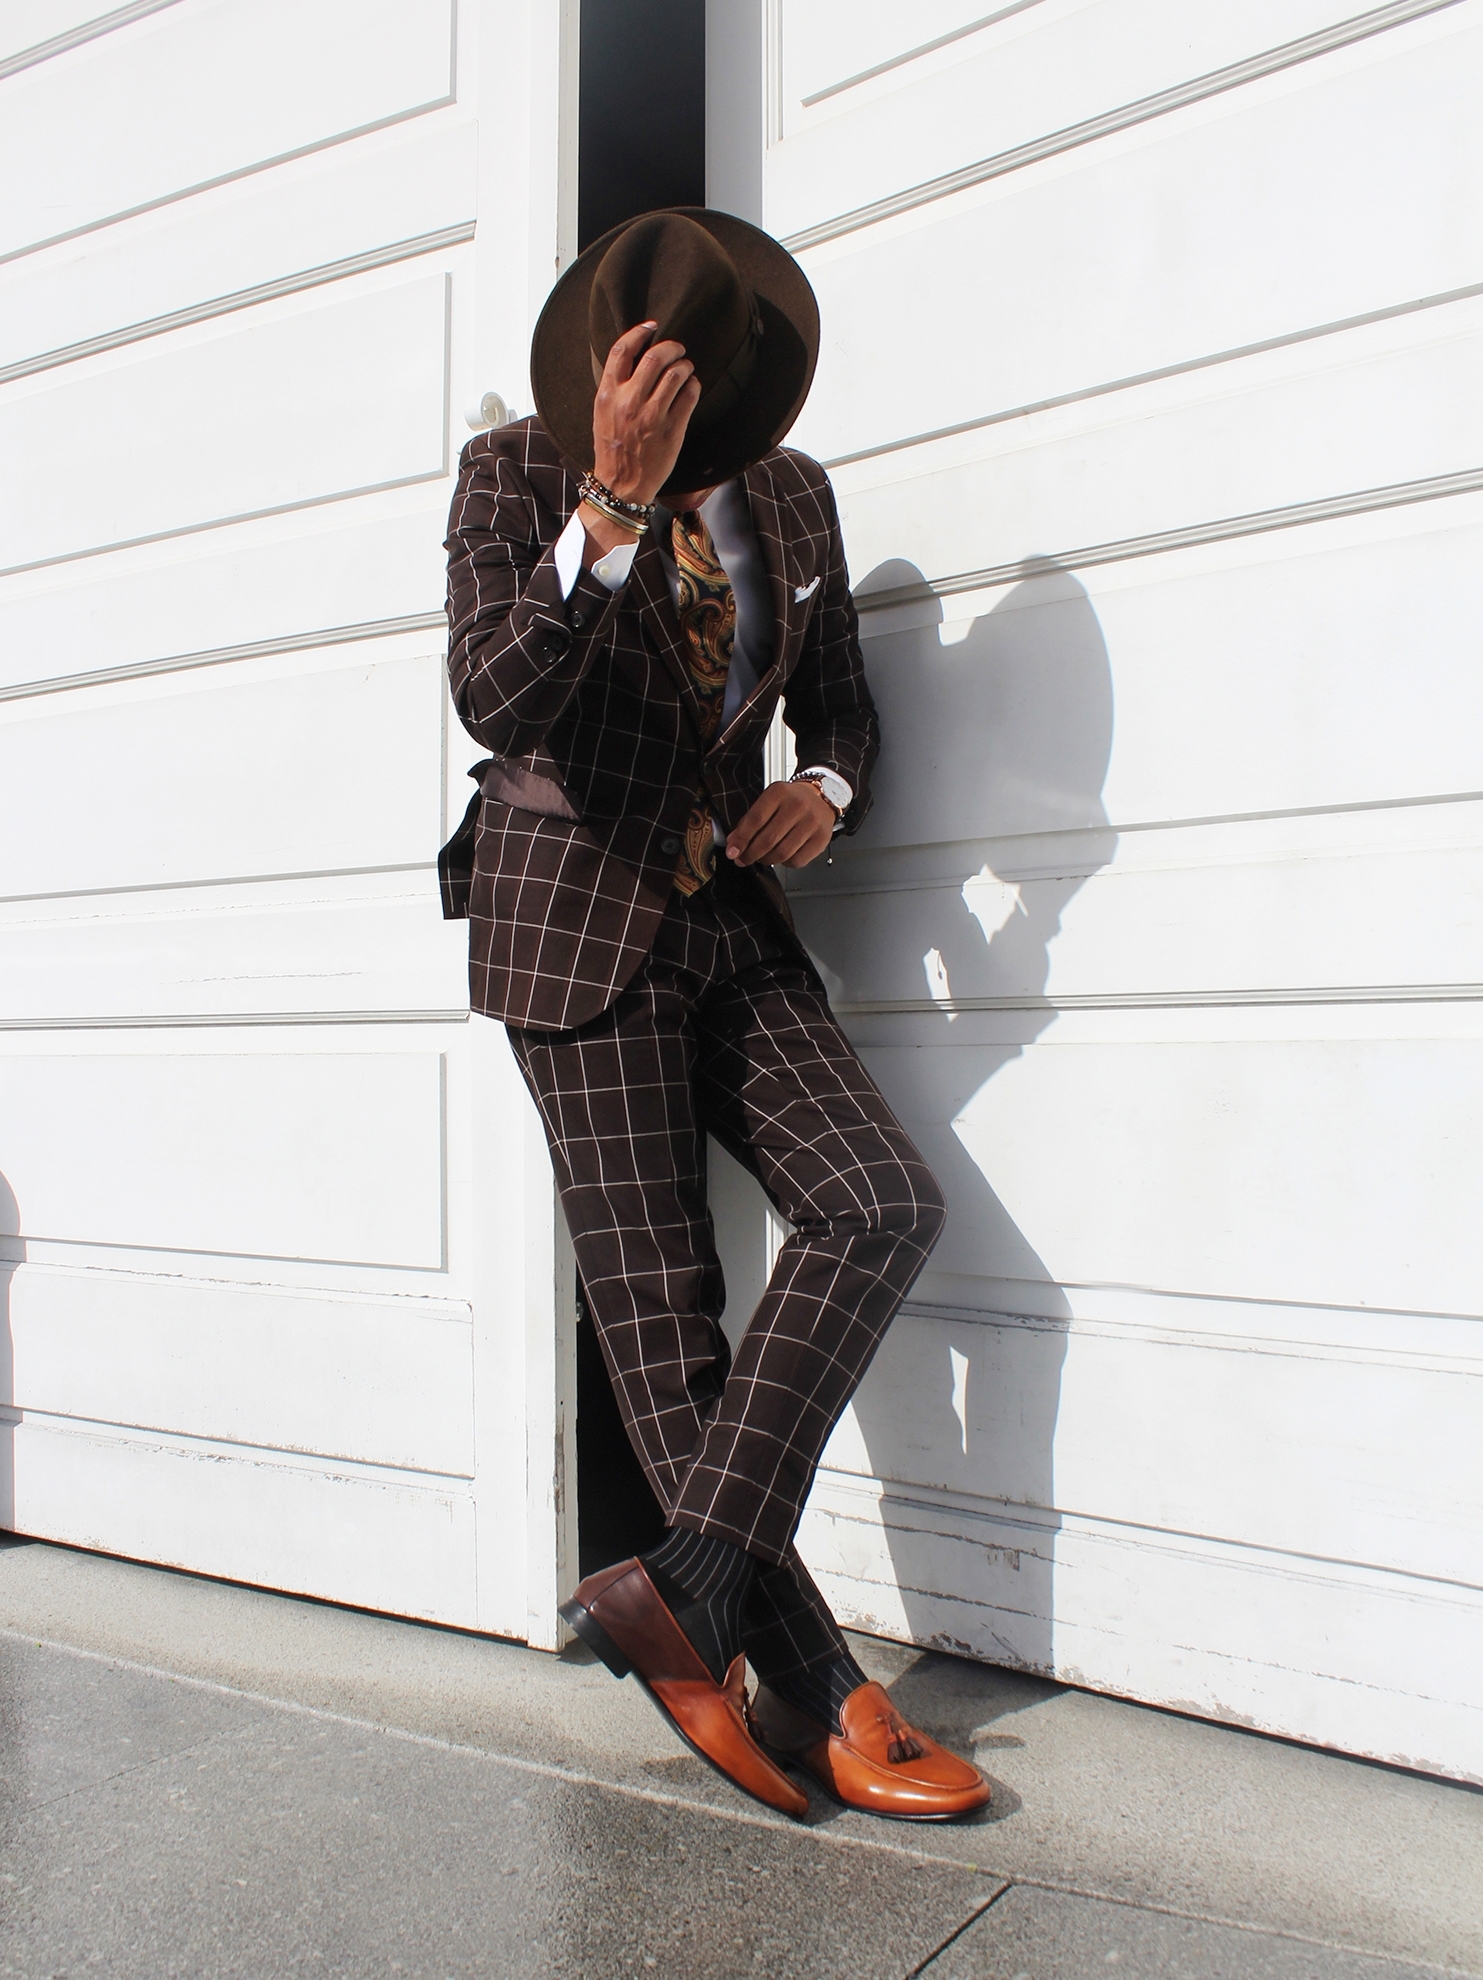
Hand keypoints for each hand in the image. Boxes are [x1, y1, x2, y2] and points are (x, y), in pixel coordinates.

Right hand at [592, 321, 700, 506]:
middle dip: (671, 347)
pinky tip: (691, 387)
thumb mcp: (602, 413)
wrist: (621, 486)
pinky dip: (693, 385)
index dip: (639, 332)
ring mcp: (653, 415)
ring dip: (685, 366)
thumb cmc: (612, 449)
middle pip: (655, 356)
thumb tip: (635, 359)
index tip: (652, 327)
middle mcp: (630, 401)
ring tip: (686, 369)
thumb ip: (615, 387)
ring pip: (676, 373)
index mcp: (608, 394)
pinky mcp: (673, 429)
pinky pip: (689, 395)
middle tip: (678, 349)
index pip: (622, 350)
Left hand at [726, 781, 836, 869]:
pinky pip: (797, 861)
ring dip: (766, 860)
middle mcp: (797, 806)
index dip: (741, 839)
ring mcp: (811, 823)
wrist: (820, 798)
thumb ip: (750, 820)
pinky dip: (784, 863)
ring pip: (782, 853)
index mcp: (779, 793)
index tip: (732, 852)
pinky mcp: (821, 838)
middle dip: (751, 854)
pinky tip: (781, 856)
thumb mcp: (769, 801)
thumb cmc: (791, 801)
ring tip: (762, 857)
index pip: (756, 819)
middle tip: (743, 859)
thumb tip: (734, 843)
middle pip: (768, 840)